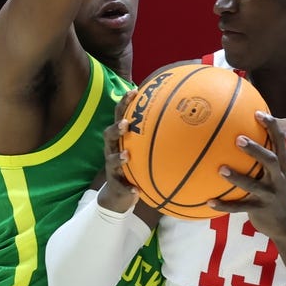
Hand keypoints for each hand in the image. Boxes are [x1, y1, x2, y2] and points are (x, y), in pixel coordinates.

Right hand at [97, 90, 141, 212]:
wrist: (119, 194)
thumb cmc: (134, 164)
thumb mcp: (141, 148)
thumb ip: (153, 134)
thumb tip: (177, 116)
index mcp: (120, 138)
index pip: (120, 116)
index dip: (124, 103)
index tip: (134, 92)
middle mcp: (112, 149)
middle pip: (108, 134)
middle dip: (116, 127)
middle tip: (126, 124)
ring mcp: (111, 167)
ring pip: (110, 159)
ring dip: (118, 157)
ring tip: (126, 156)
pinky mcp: (115, 184)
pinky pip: (121, 186)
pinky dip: (129, 188)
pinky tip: (136, 191)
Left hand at [208, 112, 285, 238]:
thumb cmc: (274, 191)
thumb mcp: (274, 173)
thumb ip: (262, 157)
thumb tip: (239, 133)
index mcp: (282, 166)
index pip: (280, 142)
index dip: (271, 126)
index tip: (257, 113)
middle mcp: (278, 178)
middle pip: (270, 160)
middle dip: (255, 149)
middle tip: (238, 139)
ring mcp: (270, 195)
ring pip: (253, 185)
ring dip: (236, 177)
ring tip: (220, 169)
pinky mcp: (260, 210)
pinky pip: (239, 207)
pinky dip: (224, 205)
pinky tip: (209, 201)